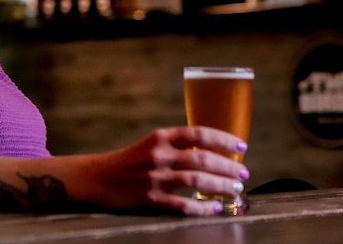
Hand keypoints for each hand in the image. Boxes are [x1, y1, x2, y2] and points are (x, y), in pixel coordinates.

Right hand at [76, 126, 248, 215]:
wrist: (99, 177)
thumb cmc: (131, 160)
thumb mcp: (152, 144)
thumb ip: (178, 145)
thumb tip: (213, 151)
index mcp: (161, 136)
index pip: (199, 133)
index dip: (224, 139)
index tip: (242, 146)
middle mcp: (159, 154)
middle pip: (202, 159)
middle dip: (228, 166)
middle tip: (243, 173)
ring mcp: (155, 177)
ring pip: (196, 181)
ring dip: (220, 186)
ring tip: (235, 189)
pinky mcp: (150, 198)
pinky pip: (182, 205)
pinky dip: (202, 208)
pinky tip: (215, 208)